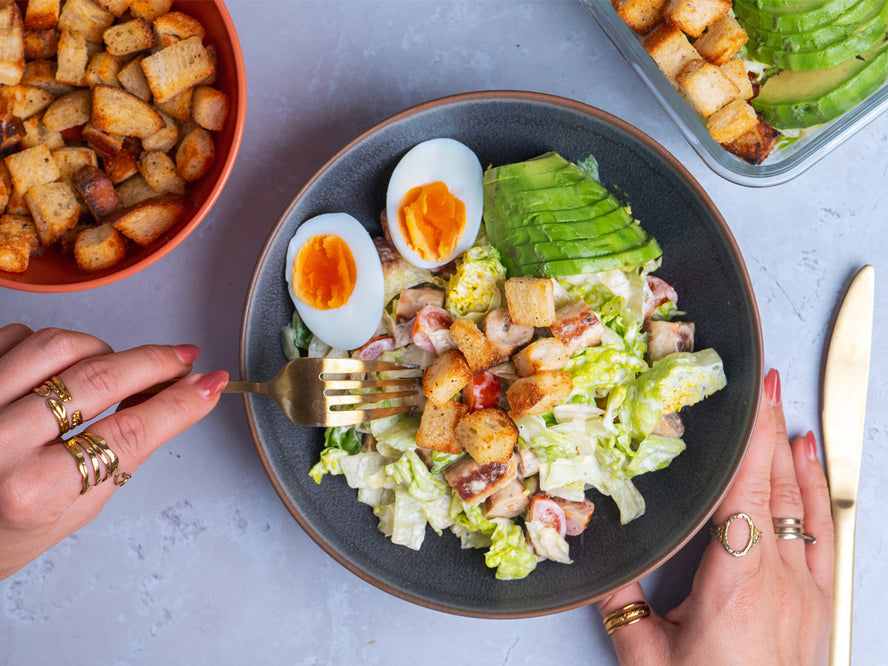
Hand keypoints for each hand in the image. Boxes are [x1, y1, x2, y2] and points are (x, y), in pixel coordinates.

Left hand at [0, 324, 227, 579]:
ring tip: (116, 367)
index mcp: (33, 490)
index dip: (179, 403)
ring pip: (60, 345)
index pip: (129, 433)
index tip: (208, 385)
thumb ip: (126, 452)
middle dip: (155, 362)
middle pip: (100, 379)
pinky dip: (55, 346)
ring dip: (103, 350)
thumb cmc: (7, 528)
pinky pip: (20, 335)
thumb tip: (179, 399)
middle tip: (182, 359)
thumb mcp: (78, 509)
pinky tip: (65, 368)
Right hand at [597, 368, 833, 664]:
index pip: (748, 491)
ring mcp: (807, 592)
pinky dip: (816, 494)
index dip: (751, 439)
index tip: (752, 397)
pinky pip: (821, 536)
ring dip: (796, 456)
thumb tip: (595, 558)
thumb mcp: (648, 657)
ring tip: (788, 412)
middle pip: (779, 487)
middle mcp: (782, 579)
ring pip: (806, 506)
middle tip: (766, 382)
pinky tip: (812, 471)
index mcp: (739, 581)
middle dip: (772, 429)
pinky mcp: (818, 606)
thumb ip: (620, 603)